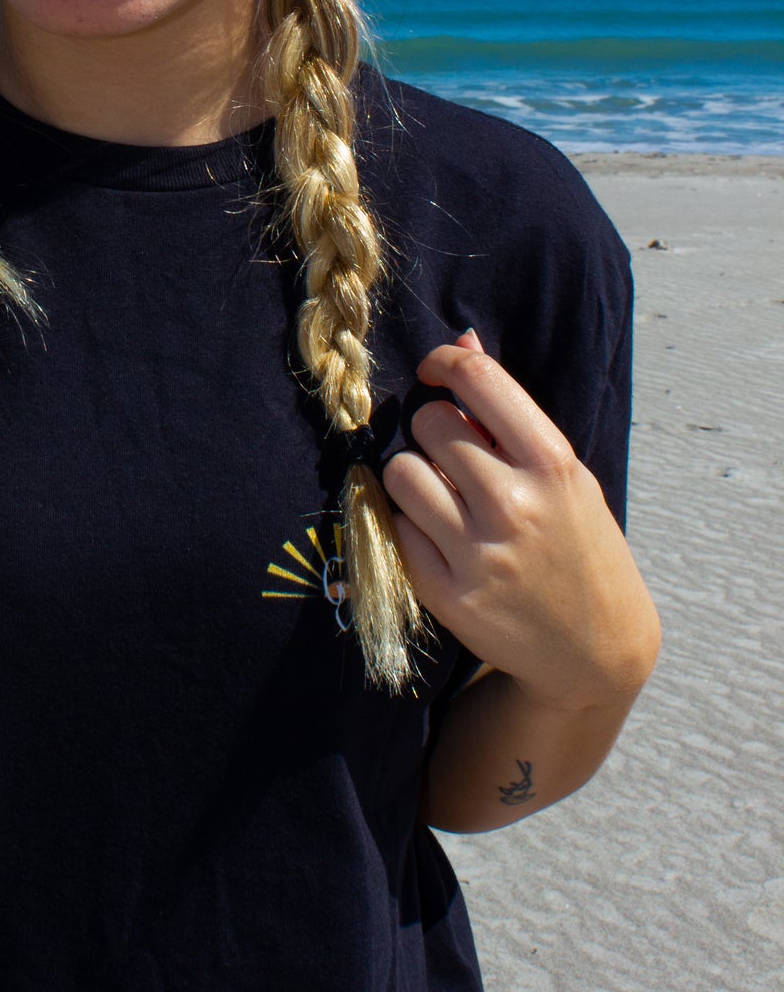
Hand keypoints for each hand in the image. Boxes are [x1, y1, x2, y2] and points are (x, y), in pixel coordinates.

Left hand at [382, 333, 660, 711]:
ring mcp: (478, 552)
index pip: (479, 379)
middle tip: (454, 458)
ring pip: (400, 472)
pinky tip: (438, 538)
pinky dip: (408, 525)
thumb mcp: (565, 476)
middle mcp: (514, 504)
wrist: (596, 650)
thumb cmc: (578, 546)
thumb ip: (509, 413)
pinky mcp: (447, 594)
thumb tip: (461, 341)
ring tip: (441, 496)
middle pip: (429, 423)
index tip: (434, 373)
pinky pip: (395, 528)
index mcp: (553, 465)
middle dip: (433, 431)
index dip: (444, 362)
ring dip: (413, 477)